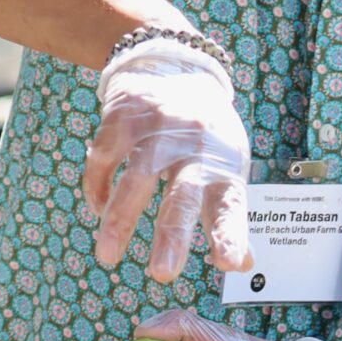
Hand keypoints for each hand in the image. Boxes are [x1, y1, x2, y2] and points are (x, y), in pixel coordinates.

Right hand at [84, 37, 253, 281]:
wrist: (177, 65)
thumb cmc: (206, 133)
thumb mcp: (226, 167)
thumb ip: (228, 215)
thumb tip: (242, 265)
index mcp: (223, 166)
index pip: (231, 206)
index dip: (229, 234)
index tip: (229, 263)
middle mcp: (194, 148)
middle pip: (182, 197)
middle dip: (172, 236)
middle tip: (162, 275)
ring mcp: (158, 131)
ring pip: (137, 179)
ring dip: (120, 219)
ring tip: (108, 256)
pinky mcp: (124, 117)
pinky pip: (105, 158)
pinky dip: (98, 188)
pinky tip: (99, 209)